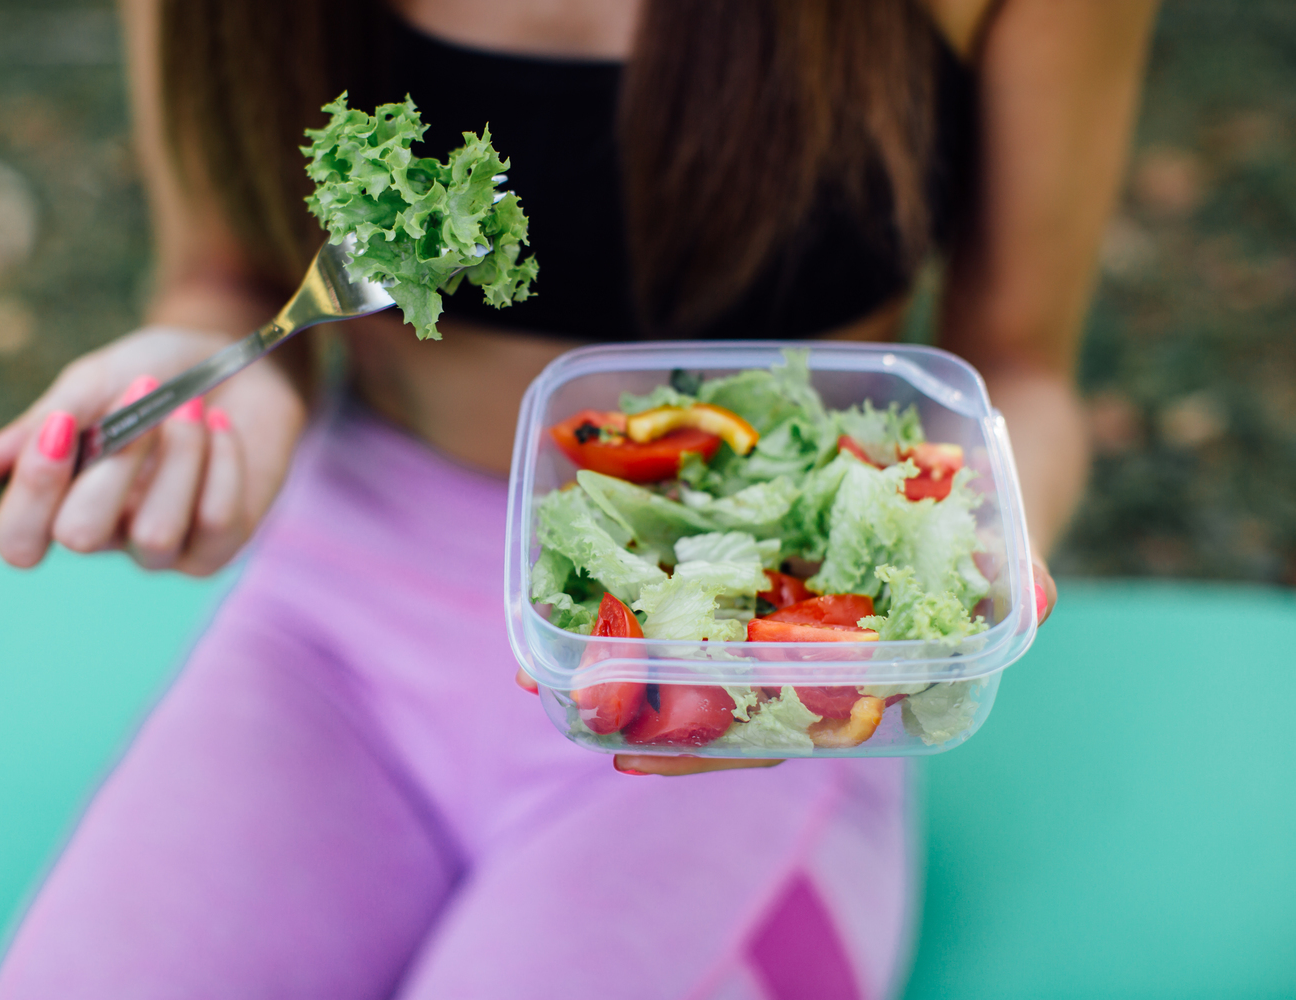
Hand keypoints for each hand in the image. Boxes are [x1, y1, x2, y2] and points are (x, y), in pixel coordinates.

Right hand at [0, 325, 303, 575]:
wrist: (239, 362)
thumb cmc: (156, 374)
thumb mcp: (92, 384)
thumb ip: (36, 429)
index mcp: (59, 499)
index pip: (18, 540)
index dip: (32, 491)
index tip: (64, 421)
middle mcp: (105, 535)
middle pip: (81, 537)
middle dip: (114, 462)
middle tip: (144, 393)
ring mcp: (163, 549)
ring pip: (156, 536)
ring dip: (178, 457)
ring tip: (191, 406)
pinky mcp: (219, 546)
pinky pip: (215, 522)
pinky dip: (221, 462)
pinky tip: (221, 427)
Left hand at [516, 561, 1058, 775]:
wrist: (985, 459)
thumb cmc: (997, 515)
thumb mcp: (1010, 536)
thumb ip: (1013, 572)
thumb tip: (1034, 597)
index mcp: (863, 667)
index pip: (781, 722)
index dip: (712, 742)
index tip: (638, 754)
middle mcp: (812, 647)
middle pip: (713, 696)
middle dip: (638, 703)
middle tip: (559, 698)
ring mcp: (781, 602)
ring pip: (691, 644)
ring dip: (619, 650)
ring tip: (537, 656)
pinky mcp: (758, 549)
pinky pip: (691, 573)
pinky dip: (637, 576)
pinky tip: (574, 574)